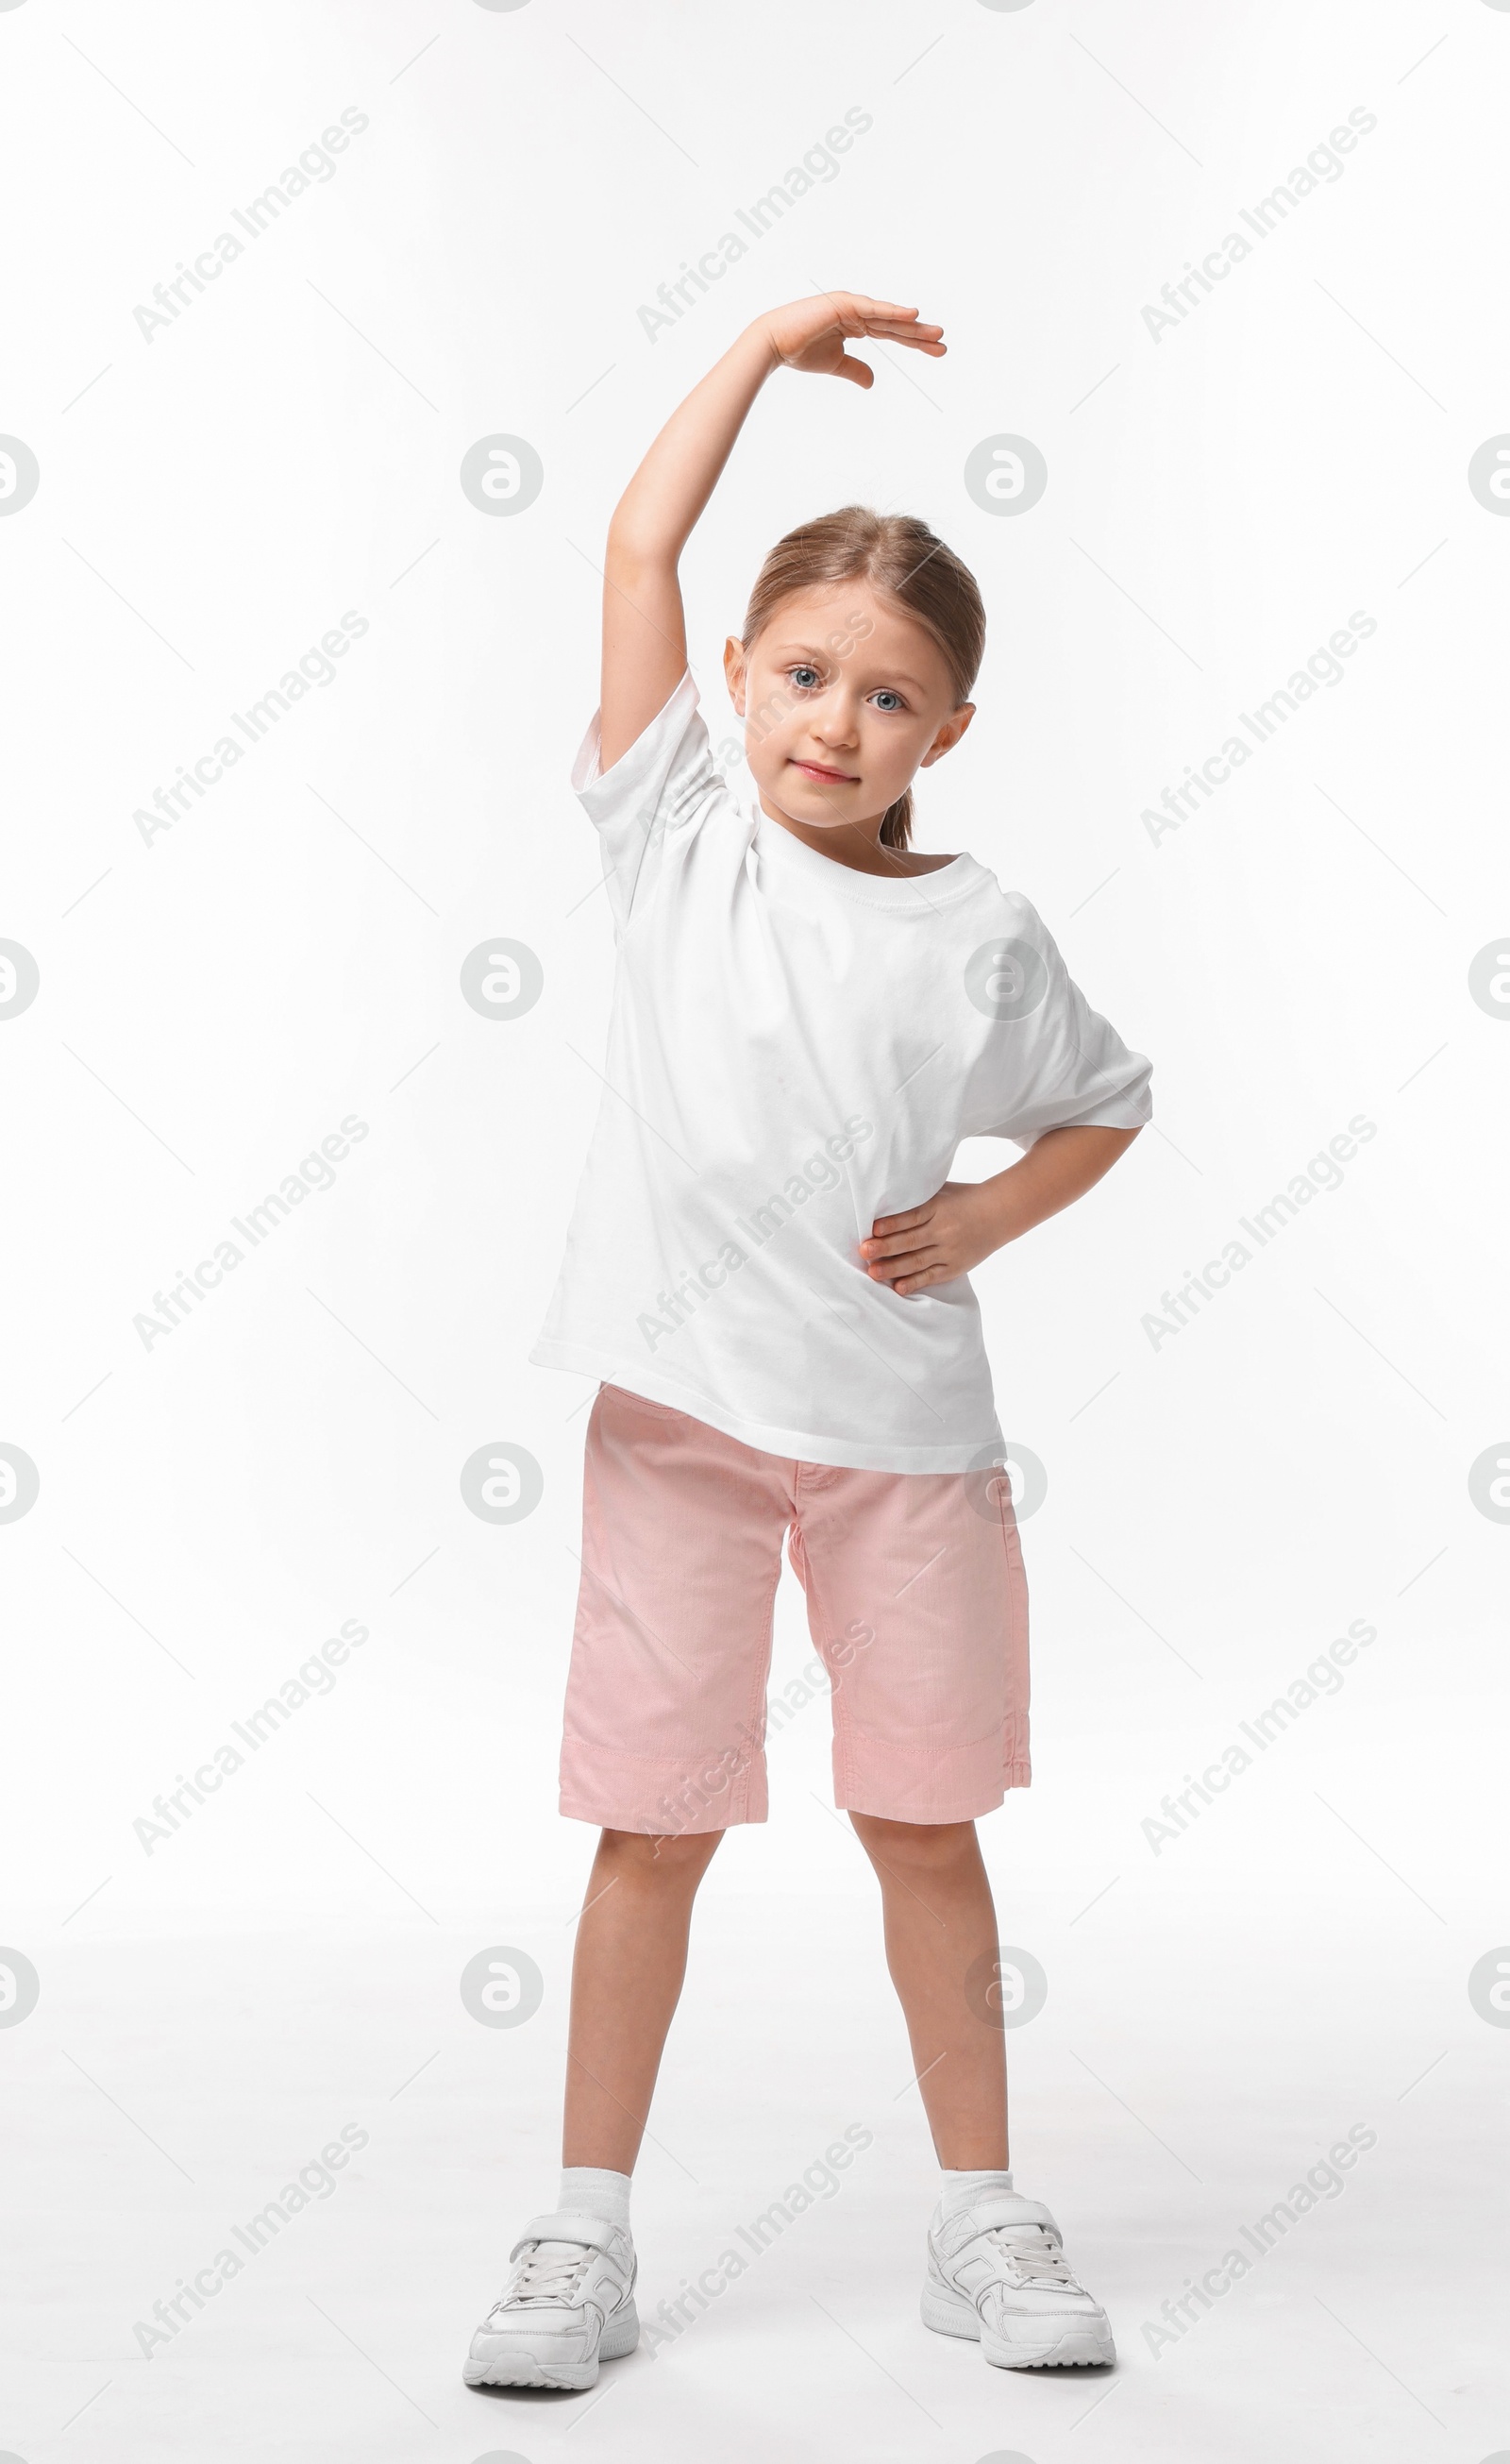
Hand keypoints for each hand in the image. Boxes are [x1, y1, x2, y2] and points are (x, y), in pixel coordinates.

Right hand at [756, 292, 944, 388]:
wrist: (774, 344)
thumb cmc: (800, 351)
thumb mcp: (836, 364)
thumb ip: (856, 370)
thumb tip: (873, 382)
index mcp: (856, 325)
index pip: (892, 333)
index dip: (914, 342)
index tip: (936, 351)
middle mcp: (857, 312)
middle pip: (895, 325)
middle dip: (919, 334)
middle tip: (942, 342)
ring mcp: (851, 306)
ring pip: (888, 317)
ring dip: (912, 325)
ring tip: (935, 332)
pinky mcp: (843, 303)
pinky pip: (873, 309)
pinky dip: (892, 311)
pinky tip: (911, 315)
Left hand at [860, 1180, 1007, 1296]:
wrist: (999, 1213)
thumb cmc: (963, 1198)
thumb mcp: (941, 1190)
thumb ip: (917, 1196)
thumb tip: (884, 1198)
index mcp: (939, 1207)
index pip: (912, 1216)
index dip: (892, 1223)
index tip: (873, 1228)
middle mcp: (944, 1229)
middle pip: (911, 1240)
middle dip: (885, 1247)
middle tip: (864, 1251)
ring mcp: (950, 1250)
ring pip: (918, 1261)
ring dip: (894, 1268)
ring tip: (873, 1272)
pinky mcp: (955, 1266)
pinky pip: (932, 1276)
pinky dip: (915, 1282)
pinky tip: (899, 1288)